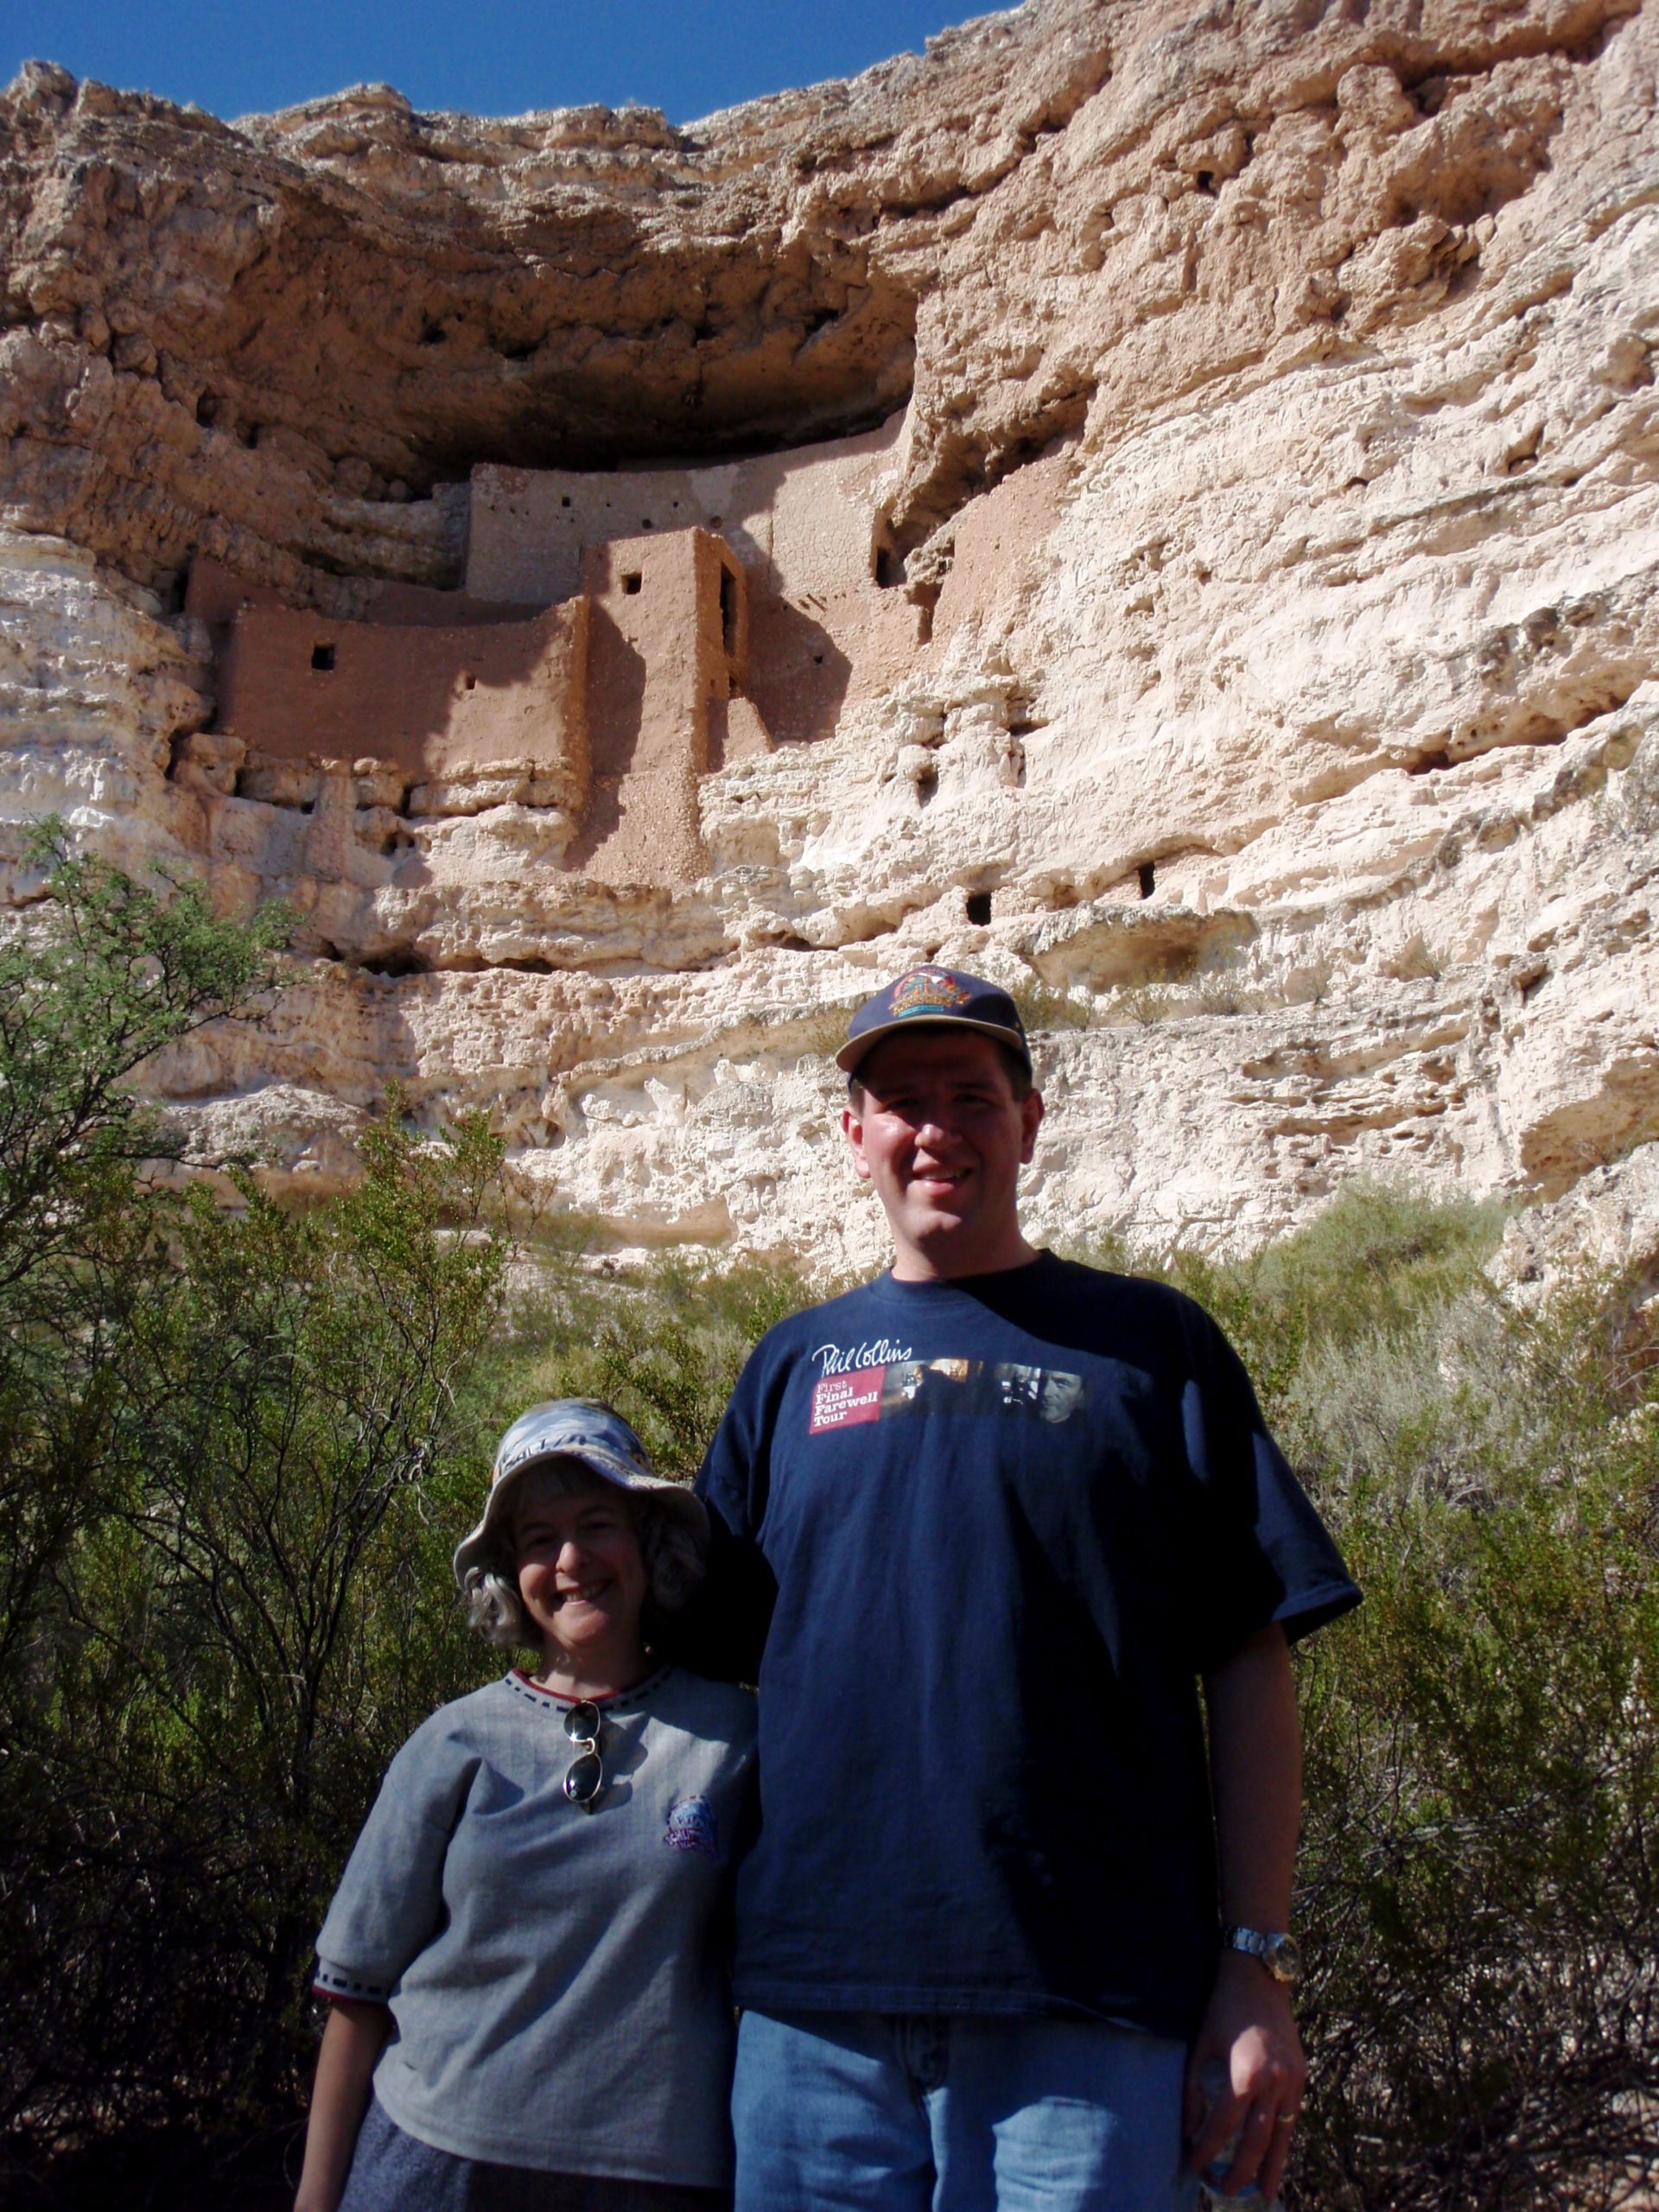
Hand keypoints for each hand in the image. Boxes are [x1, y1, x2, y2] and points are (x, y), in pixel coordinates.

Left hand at [1183, 1951, 1305, 2201]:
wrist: (1259, 1977)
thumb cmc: (1223, 2009)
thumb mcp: (1201, 2046)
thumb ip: (1195, 2090)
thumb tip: (1190, 2128)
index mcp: (1245, 2076)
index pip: (1224, 2126)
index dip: (1209, 2148)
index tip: (1195, 2165)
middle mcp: (1273, 2083)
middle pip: (1258, 2139)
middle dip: (1243, 2169)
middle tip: (1229, 2191)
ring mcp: (1292, 2080)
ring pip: (1283, 2133)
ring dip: (1273, 2165)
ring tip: (1266, 2193)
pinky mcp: (1301, 2075)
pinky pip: (1293, 2116)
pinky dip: (1284, 2138)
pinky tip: (1277, 2155)